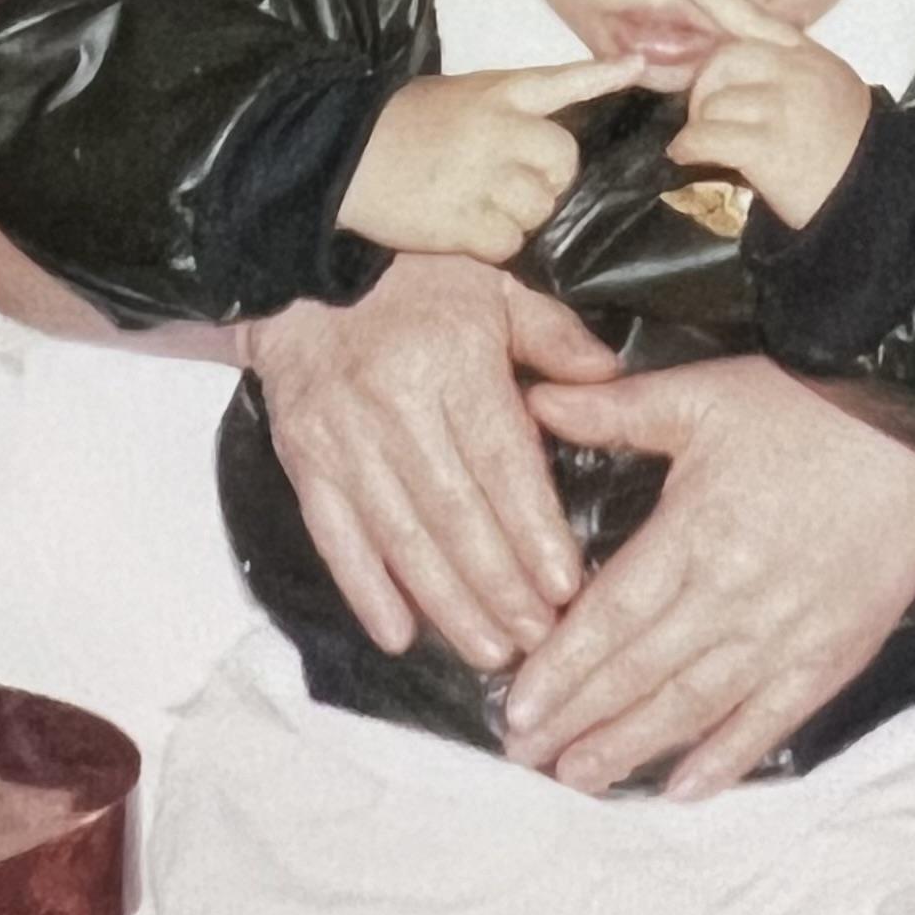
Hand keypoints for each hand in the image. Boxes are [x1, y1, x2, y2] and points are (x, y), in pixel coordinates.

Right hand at [243, 257, 617, 670]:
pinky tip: (399, 635)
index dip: (532, 529)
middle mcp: (396, 406)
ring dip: (446, 604)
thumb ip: (552, 337)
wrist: (304, 263)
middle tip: (538, 639)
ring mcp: (344, 440)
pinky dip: (365, 591)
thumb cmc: (415, 276)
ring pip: (401, 538)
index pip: (501, 461)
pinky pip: (335, 538)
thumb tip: (609, 379)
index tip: (565, 586)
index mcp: (454, 361)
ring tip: (488, 651)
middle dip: (500, 587)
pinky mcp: (305, 461)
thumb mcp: (494, 286)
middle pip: (454, 515)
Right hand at [338, 56, 623, 259]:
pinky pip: (510, 241)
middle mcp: (498, 130)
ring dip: (520, 215)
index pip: (562, 80)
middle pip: (562, 160)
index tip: (639, 68)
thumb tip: (546, 135)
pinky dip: (494, 242)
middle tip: (512, 183)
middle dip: (548, 179)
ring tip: (481, 203)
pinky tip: (465, 226)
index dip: (602, 75)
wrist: (341, 155)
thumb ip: (507, 109)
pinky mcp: (466, 221)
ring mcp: (484, 176)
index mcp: (497, 92)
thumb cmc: (401, 125)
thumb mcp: (459, 96)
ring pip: (541, 206)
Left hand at [506, 360, 914, 795]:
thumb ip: (616, 408)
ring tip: (578, 778)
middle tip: (525, 754)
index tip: (516, 705)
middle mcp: (735, 594)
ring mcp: (787, 633)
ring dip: (632, 747)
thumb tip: (536, 401)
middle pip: (641, 671)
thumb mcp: (705, 392)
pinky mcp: (833, 655)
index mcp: (697, 530)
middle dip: (578, 719)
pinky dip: (725, 760)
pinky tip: (681, 790)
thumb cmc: (809, 407)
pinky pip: (771, 720)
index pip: (613, 615)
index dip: (562, 667)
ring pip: (695, 706)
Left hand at [664, 0, 871, 229]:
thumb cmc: (847, 148)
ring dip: (701, 125)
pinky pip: (706, 136)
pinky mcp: (767, 147)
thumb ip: (791, 69)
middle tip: (708, 118)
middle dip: (705, 88)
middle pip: (724, 60)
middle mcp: (797, 73)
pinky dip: (689, 147)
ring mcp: (783, 108)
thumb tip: (733, 68)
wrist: (876, 193)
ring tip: (712, 145)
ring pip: (712, 101)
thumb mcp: (830, 88)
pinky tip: (688, 155)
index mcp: (810, 57)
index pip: (756, 18)